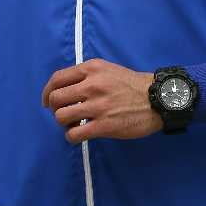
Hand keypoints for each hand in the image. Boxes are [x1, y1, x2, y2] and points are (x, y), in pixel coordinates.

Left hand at [41, 58, 162, 143]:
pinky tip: (79, 135)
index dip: (48, 92)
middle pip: (56, 99)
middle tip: (65, 113)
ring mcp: (98, 106)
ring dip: (64, 123)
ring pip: (61, 117)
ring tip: (74, 124)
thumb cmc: (132, 85)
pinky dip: (71, 137)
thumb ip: (87, 75)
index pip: (57, 79)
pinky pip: (74, 134)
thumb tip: (65, 89)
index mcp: (92, 69)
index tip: (48, 101)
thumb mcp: (108, 70)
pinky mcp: (104, 125)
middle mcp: (92, 85)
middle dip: (56, 109)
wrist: (158, 99)